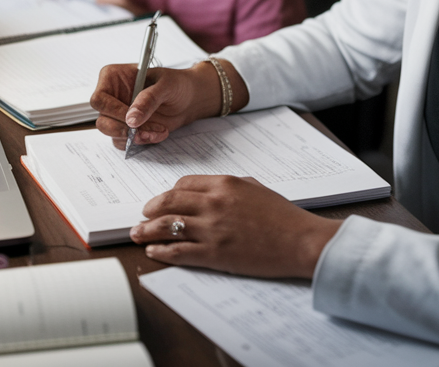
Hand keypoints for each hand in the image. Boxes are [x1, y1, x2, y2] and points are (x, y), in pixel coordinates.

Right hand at [89, 62, 218, 148]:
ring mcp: (118, 114)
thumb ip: (148, 99)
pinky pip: (124, 142)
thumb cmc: (177, 84)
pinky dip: (142, 141)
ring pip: (112, 134)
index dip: (112, 111)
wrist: (189, 98)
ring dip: (136, 137)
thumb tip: (131, 119)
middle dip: (124, 129)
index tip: (132, 120)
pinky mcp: (127, 128)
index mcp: (114, 77)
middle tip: (144, 131)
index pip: (100, 98)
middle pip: (102, 120)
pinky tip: (158, 133)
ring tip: (158, 131)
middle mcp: (112, 96)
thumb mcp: (166, 85)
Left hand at [130, 175, 341, 278]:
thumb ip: (230, 187)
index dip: (168, 193)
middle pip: (168, 202)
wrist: (301, 241)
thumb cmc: (284, 217)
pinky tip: (153, 251)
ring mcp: (212, 229)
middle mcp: (214, 203)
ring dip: (147, 230)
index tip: (162, 201)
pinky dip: (160, 251)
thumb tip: (209, 191)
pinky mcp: (214, 254)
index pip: (183, 184)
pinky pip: (178, 251)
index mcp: (225, 184)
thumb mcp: (255, 188)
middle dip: (150, 210)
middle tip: (142, 216)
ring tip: (137, 234)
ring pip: (167, 226)